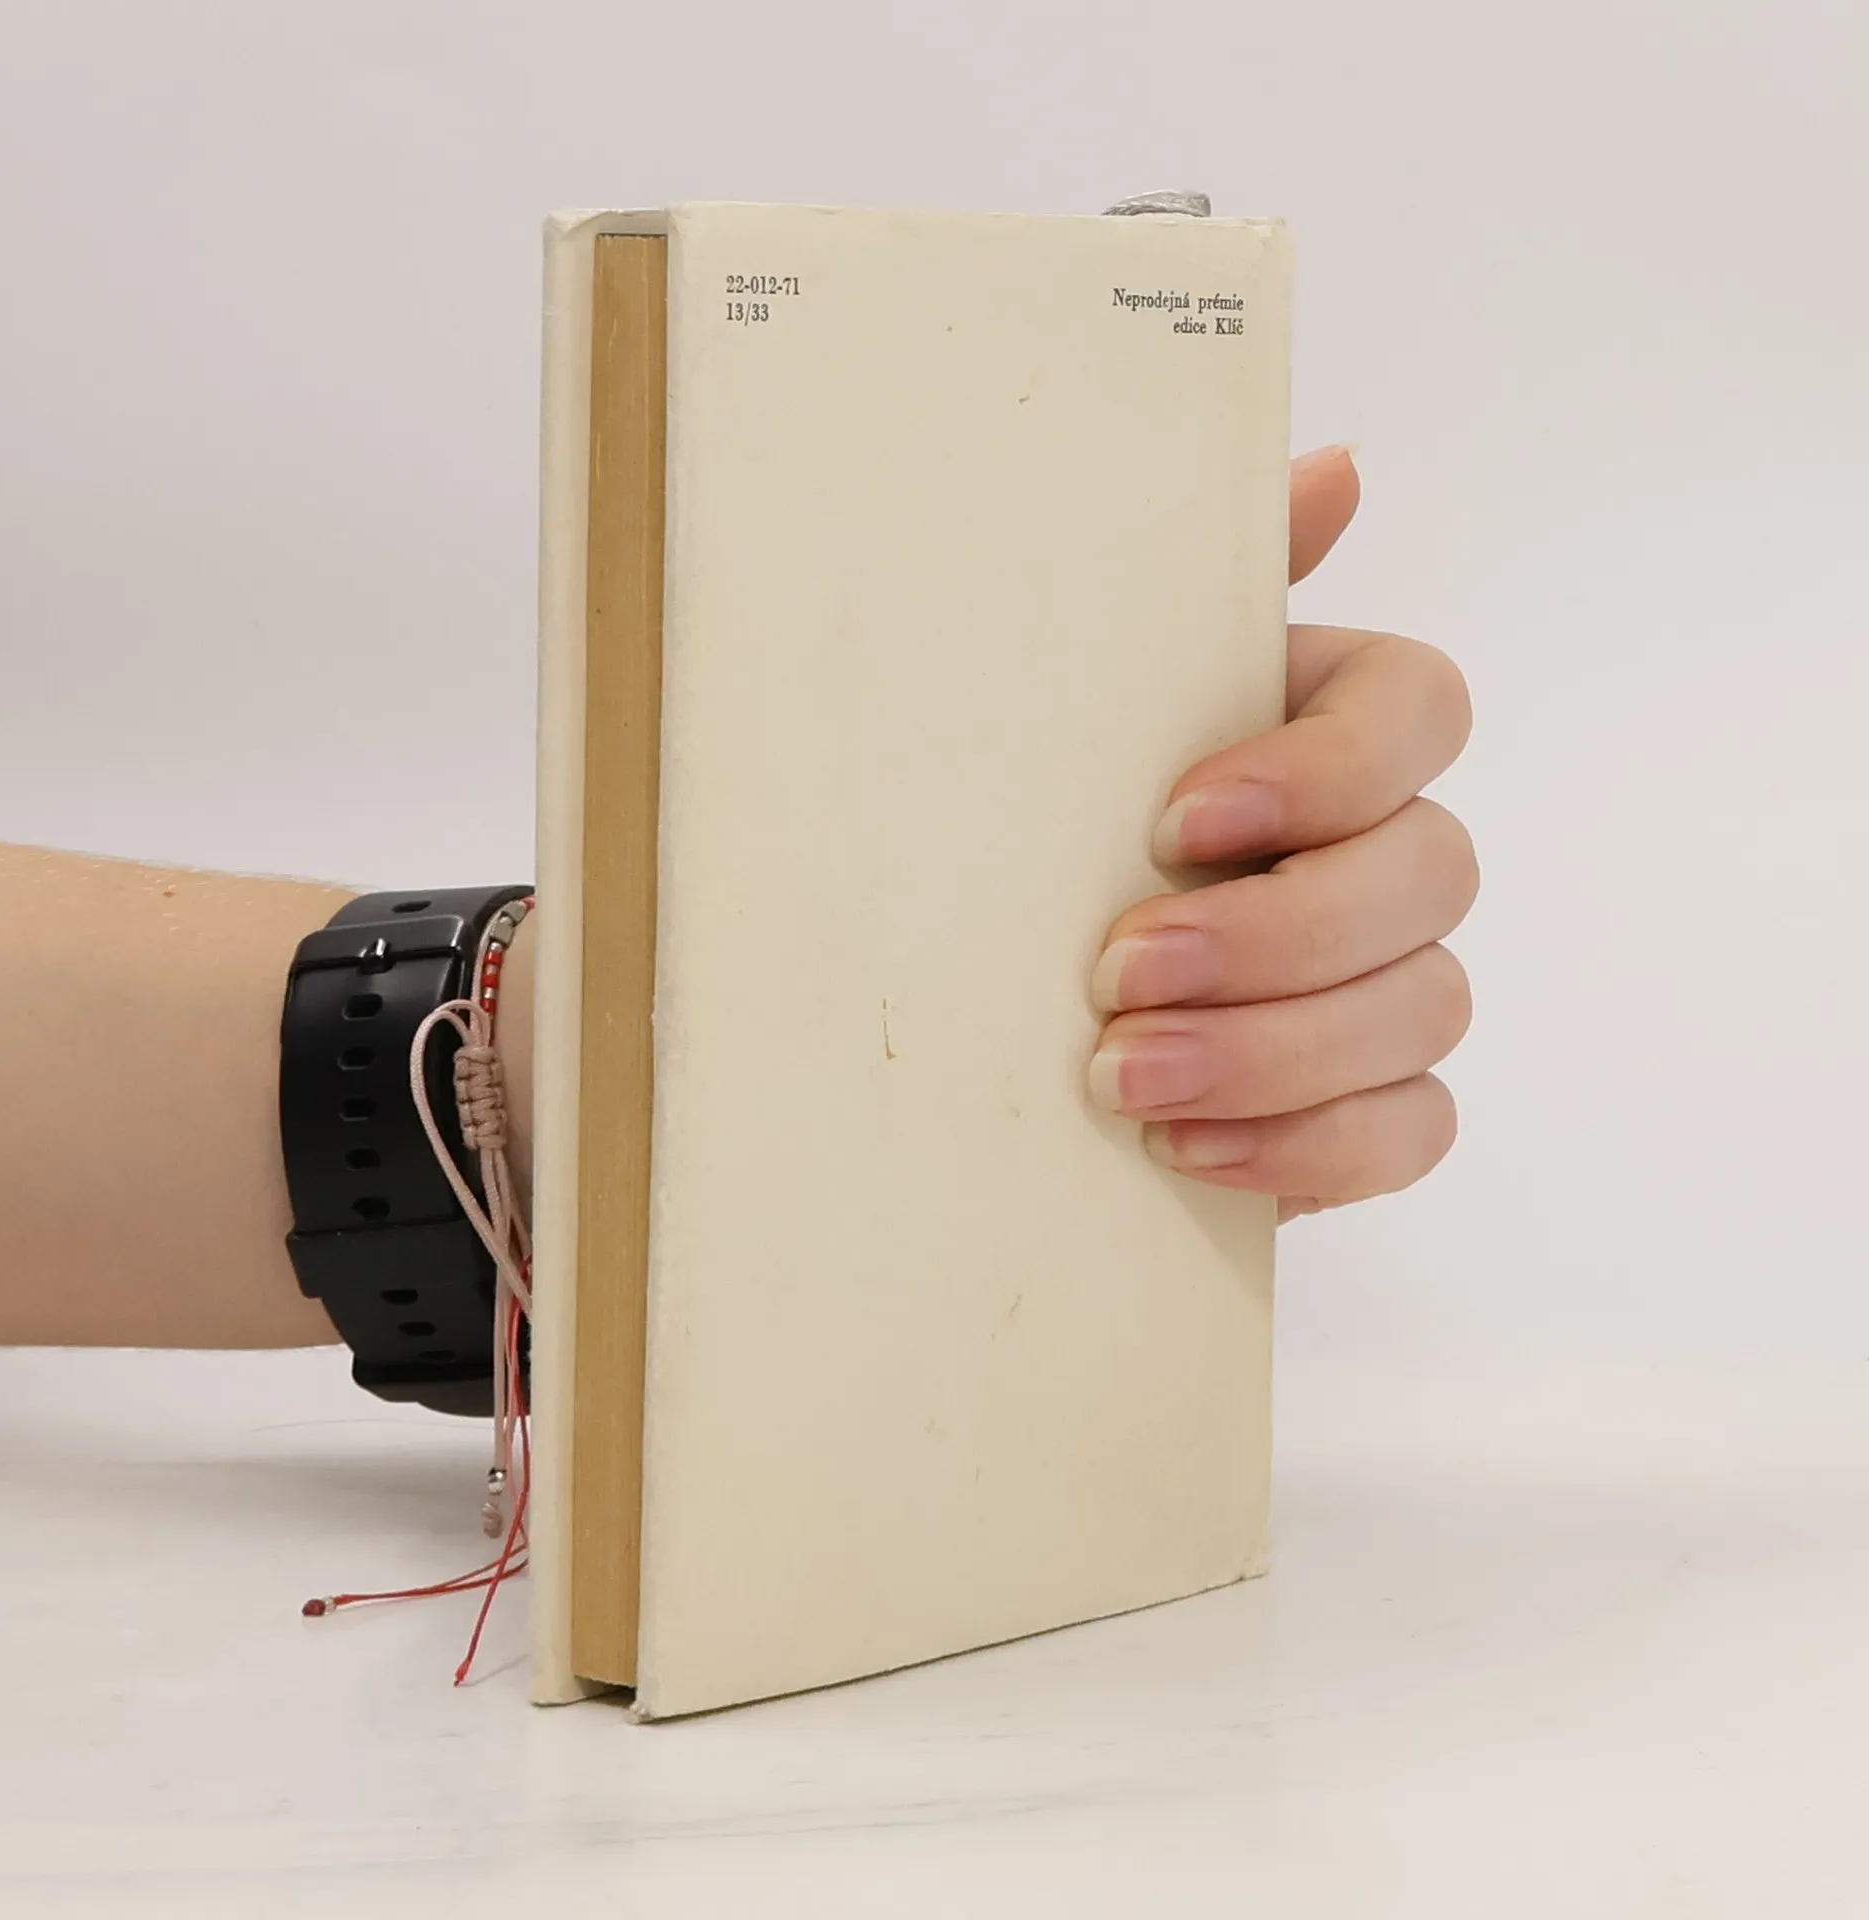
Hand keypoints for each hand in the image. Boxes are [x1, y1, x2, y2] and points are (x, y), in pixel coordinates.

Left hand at [1086, 446, 1475, 1220]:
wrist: (996, 974)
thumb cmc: (1050, 813)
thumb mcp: (1087, 694)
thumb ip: (1198, 591)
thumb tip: (1337, 469)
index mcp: (1330, 728)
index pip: (1417, 712)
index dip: (1321, 770)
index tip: (1174, 820)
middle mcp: (1385, 846)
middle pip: (1431, 874)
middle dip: (1276, 936)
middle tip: (1118, 976)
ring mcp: (1392, 979)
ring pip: (1425, 1009)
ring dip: (1274, 1053)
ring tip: (1124, 1081)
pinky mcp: (1370, 1098)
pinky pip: (1411, 1129)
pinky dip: (1309, 1148)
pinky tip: (1187, 1150)